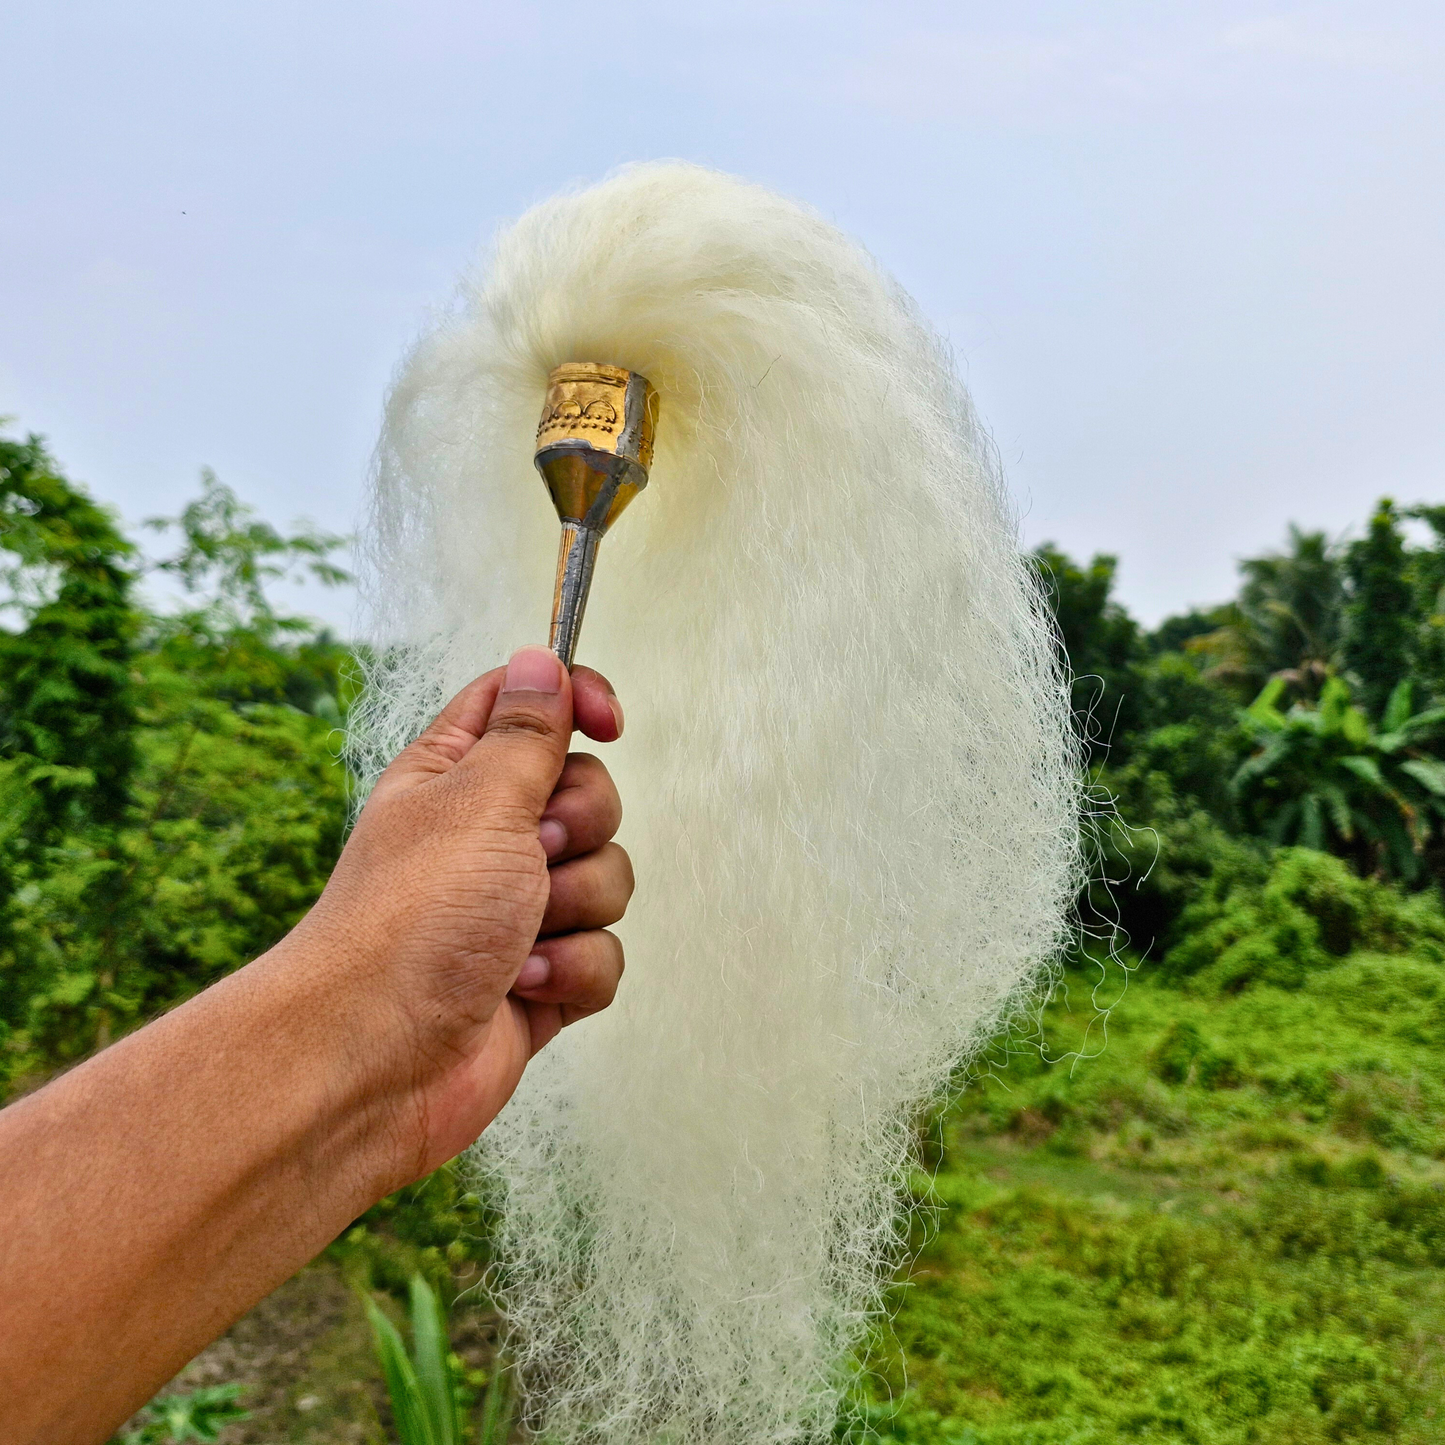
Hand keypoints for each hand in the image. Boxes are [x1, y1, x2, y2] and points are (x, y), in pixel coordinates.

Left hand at [292, 646, 632, 1188]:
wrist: (374, 1061)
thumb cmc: (409, 921)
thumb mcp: (478, 801)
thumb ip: (526, 732)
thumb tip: (542, 660)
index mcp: (456, 776)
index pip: (528, 705)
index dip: (575, 701)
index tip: (607, 723)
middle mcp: (487, 838)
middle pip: (589, 793)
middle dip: (580, 828)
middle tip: (533, 854)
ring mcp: (515, 910)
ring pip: (607, 876)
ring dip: (574, 907)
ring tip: (516, 937)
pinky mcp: (539, 977)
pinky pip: (604, 953)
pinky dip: (572, 972)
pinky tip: (522, 987)